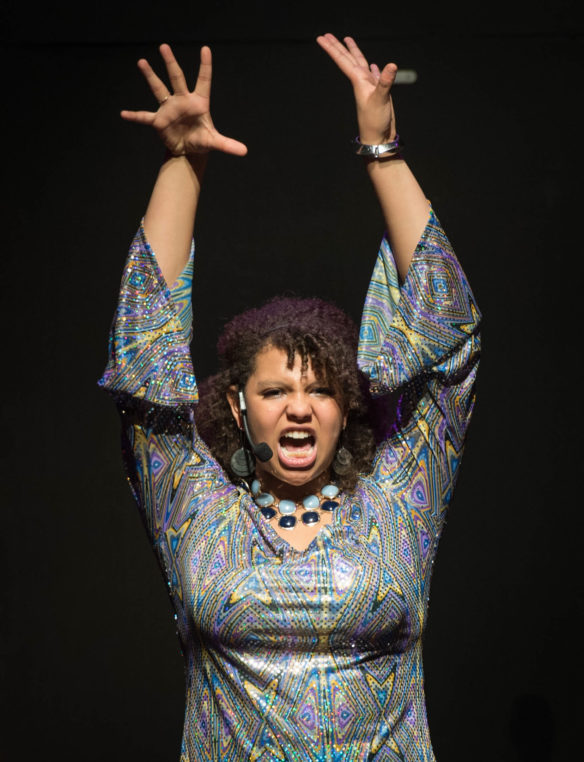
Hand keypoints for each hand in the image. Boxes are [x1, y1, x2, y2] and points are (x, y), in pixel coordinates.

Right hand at [121, 44, 246, 157]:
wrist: (187, 149)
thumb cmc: (201, 140)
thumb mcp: (215, 142)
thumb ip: (228, 145)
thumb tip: (244, 151)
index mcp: (199, 102)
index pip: (203, 80)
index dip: (205, 66)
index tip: (206, 49)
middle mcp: (182, 100)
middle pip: (176, 77)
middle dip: (171, 62)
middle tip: (164, 46)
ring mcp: (169, 108)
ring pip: (159, 88)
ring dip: (151, 76)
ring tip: (142, 62)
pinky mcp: (159, 121)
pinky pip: (144, 117)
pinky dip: (135, 117)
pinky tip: (124, 114)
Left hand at [316, 34, 396, 144]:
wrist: (379, 139)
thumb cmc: (376, 123)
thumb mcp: (380, 100)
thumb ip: (384, 83)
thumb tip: (391, 65)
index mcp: (359, 81)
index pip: (343, 60)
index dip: (333, 48)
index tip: (321, 37)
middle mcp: (362, 82)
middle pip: (348, 59)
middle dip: (338, 47)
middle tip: (326, 35)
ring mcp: (370, 87)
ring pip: (360, 64)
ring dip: (353, 53)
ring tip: (347, 41)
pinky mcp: (379, 93)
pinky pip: (375, 76)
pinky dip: (374, 69)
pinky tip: (373, 65)